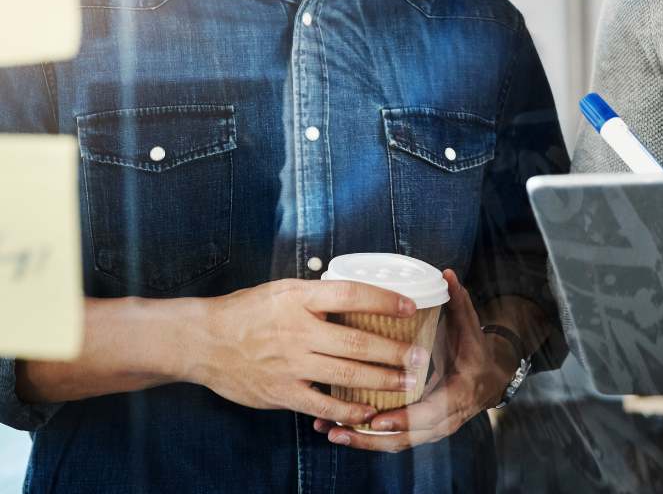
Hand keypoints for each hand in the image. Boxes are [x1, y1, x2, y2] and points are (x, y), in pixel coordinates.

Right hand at [188, 278, 422, 428]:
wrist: (204, 341)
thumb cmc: (247, 311)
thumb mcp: (283, 289)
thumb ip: (318, 295)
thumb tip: (357, 296)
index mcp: (300, 298)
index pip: (351, 294)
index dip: (383, 299)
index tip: (408, 305)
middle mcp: (298, 330)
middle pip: (356, 340)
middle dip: (393, 350)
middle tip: (419, 355)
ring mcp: (291, 363)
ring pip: (346, 373)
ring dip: (380, 379)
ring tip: (406, 382)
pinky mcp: (282, 392)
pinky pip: (321, 403)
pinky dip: (347, 408)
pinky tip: (368, 410)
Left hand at [313, 269, 518, 451]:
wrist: (488, 378)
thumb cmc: (473, 348)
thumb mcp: (469, 325)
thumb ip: (457, 300)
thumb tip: (446, 274)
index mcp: (458, 393)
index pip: (430, 414)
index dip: (403, 418)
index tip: (377, 417)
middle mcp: (445, 419)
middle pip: (407, 438)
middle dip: (371, 437)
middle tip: (340, 428)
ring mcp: (432, 429)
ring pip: (396, 444)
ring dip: (363, 441)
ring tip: (332, 432)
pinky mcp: (419, 431)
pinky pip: (392, 441)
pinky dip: (367, 439)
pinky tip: (339, 431)